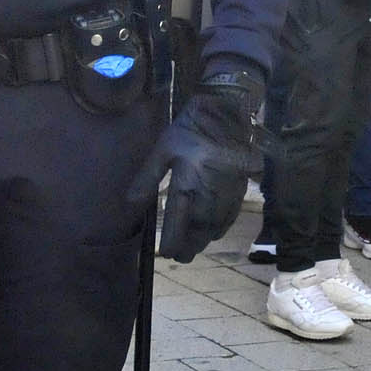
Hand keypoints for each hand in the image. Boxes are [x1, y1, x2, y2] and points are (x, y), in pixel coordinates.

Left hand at [145, 70, 266, 262]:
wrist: (227, 112)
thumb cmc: (190, 129)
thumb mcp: (163, 148)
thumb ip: (148, 177)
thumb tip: (131, 202)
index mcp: (187, 182)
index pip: (178, 221)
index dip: (172, 240)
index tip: (165, 253)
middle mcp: (208, 191)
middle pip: (199, 229)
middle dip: (189, 246)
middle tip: (181, 258)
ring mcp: (226, 190)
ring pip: (215, 225)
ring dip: (204, 240)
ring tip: (195, 249)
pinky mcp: (239, 186)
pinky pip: (230, 214)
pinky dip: (221, 227)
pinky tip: (215, 232)